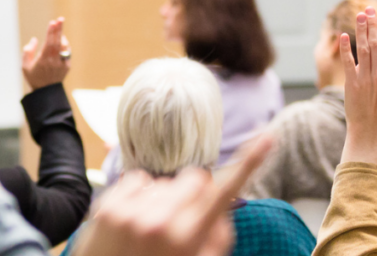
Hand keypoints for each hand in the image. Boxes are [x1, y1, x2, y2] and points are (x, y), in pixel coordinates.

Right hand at [22, 18, 70, 89]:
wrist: (46, 93)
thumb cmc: (33, 77)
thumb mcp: (25, 66)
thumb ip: (28, 51)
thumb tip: (35, 39)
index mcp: (43, 60)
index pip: (49, 42)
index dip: (51, 32)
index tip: (52, 22)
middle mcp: (54, 61)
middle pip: (58, 42)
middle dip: (59, 29)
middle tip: (60, 19)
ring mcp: (62, 64)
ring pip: (64, 46)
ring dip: (62, 36)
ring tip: (58, 28)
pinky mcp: (67, 66)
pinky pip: (67, 52)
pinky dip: (65, 45)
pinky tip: (61, 40)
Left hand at [75, 135, 272, 255]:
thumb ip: (218, 236)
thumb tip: (221, 205)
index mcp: (187, 238)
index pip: (223, 192)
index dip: (249, 163)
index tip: (268, 138)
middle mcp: (159, 221)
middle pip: (195, 178)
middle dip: (196, 193)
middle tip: (186, 220)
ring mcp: (130, 211)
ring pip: (165, 181)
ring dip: (165, 198)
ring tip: (153, 229)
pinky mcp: (107, 206)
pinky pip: (138, 179)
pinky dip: (141, 194)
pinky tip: (136, 219)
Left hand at [339, 7, 376, 165]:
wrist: (369, 122)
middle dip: (372, 24)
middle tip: (367, 9)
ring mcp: (366, 78)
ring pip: (364, 49)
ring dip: (361, 30)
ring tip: (359, 16)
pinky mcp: (352, 83)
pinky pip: (348, 62)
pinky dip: (345, 48)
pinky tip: (343, 36)